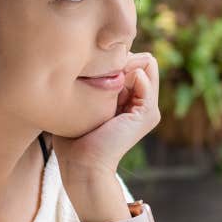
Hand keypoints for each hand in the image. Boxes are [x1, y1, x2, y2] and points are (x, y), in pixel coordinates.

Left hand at [48, 51, 160, 182]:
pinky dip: (130, 70)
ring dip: (126, 61)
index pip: (130, 61)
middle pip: (139, 60)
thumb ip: (88, 85)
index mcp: (128, 100)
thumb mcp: (81, 104)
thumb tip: (86, 62)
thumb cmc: (73, 139)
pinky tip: (110, 80)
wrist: (82, 166)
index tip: (91, 62)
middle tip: (96, 64)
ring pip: (146, 63)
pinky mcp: (147, 114)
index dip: (112, 56)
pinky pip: (147, 76)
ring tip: (103, 72)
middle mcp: (141, 103)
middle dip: (120, 56)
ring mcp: (147, 109)